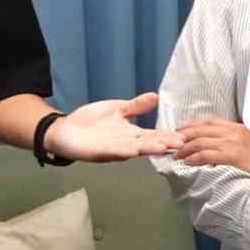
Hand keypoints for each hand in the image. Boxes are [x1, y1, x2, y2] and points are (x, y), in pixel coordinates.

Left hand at [47, 92, 183, 162]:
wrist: (64, 130)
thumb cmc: (90, 121)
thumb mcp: (116, 109)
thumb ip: (136, 106)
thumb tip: (156, 96)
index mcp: (131, 134)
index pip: (154, 134)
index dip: (168, 135)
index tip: (185, 135)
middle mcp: (126, 144)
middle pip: (148, 144)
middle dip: (164, 143)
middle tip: (182, 143)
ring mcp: (113, 149)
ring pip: (134, 149)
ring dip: (148, 149)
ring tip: (163, 147)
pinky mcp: (99, 152)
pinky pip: (113, 152)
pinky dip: (124, 151)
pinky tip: (133, 150)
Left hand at [179, 118, 249, 194]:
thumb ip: (239, 140)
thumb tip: (226, 145)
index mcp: (239, 127)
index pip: (210, 122)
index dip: (193, 124)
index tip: (181, 129)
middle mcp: (234, 132)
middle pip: (202, 129)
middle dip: (184, 135)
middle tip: (173, 142)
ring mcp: (234, 143)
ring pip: (201, 141)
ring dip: (186, 148)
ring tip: (176, 155)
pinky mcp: (234, 155)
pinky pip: (208, 154)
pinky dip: (194, 158)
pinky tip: (187, 162)